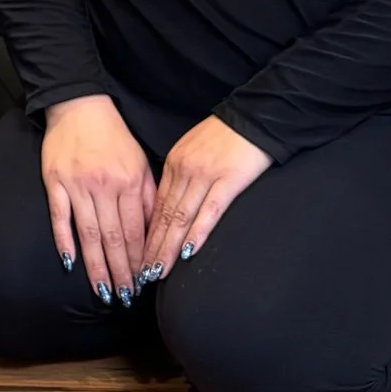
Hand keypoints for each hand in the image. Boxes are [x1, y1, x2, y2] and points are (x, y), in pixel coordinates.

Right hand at [41, 94, 156, 305]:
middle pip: (114, 238)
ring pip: (89, 233)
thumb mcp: (141, 163)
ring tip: (103, 291)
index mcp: (130, 182)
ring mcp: (77, 185)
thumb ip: (149, 197)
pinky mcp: (54, 181)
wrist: (80, 106)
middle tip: (125, 298)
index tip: (144, 283)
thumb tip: (156, 233)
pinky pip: (59, 217)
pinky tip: (69, 263)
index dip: (140, 260)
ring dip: (96, 265)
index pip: (137, 231)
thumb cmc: (114, 137)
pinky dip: (64, 241)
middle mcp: (105, 186)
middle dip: (121, 272)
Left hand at [140, 115, 270, 281]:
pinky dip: (198, 232)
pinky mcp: (228, 179)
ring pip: (181, 217)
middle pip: (163, 217)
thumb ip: (180, 176)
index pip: (155, 207)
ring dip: (168, 248)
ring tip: (158, 271)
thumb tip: (170, 204)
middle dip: (151, 249)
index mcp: (173, 165)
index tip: (136, 258)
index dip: (146, 235)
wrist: (254, 116)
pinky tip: (189, 251)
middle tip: (140, 275)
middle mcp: (183, 171)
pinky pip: (210, 210)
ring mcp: (205, 176)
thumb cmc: (226, 136)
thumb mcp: (193, 151)